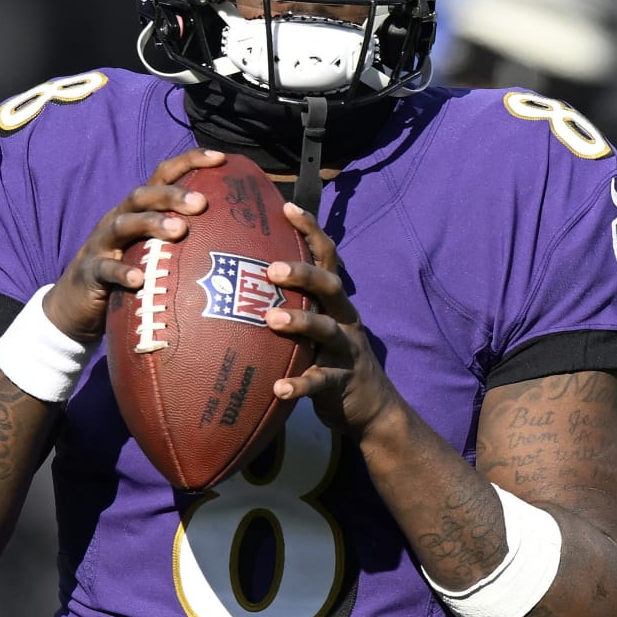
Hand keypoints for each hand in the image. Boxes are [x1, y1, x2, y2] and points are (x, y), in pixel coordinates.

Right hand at [42, 149, 225, 343]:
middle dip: (172, 194)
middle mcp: (120, 218)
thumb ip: (186, 240)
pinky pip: (105, 269)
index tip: (221, 158)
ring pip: (124, 224)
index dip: (190, 162)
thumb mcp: (155, 251)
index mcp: (139, 209)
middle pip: (143, 195)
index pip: (163, 175)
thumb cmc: (130, 271)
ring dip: (152, 224)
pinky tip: (139, 280)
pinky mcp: (90, 272)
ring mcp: (102, 243)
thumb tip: (240, 240)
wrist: (78, 303)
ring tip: (179, 231)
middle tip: (201, 203)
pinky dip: (122, 272)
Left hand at [264, 201, 398, 436]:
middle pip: (331, 287)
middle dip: (304, 274)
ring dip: (300, 323)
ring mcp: (346, 351)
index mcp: (337, 303)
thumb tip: (244, 280)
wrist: (373, 409)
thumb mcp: (318, 328)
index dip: (311, 231)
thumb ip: (295, 305)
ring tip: (271, 319)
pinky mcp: (342, 383)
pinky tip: (278, 388)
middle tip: (271, 269)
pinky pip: (321, 382)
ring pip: (327, 331)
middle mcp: (345, 320)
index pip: (328, 258)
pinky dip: (300, 385)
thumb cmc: (331, 360)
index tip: (287, 207)